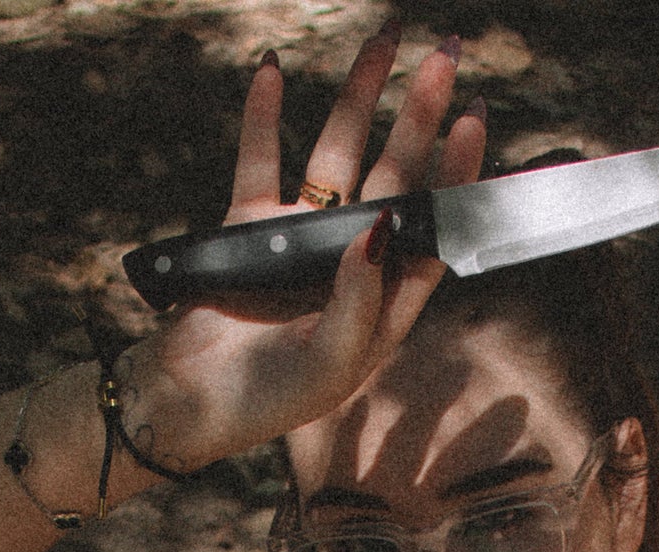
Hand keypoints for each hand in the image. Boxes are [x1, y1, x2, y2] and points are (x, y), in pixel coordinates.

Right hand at [125, 26, 486, 471]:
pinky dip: (263, 118)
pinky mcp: (250, 228)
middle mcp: (350, 263)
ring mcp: (300, 240)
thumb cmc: (268, 400)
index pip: (432, 230)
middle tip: (443, 60)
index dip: (456, 178)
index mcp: (383, 302)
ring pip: (337, 156)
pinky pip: (260, 162)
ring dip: (357, 99)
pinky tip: (274, 73)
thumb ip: (360, 301)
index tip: (471, 120)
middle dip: (419, 118)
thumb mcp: (329, 364)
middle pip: (395, 177)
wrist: (186, 403)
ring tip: (384, 41)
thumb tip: (383, 225)